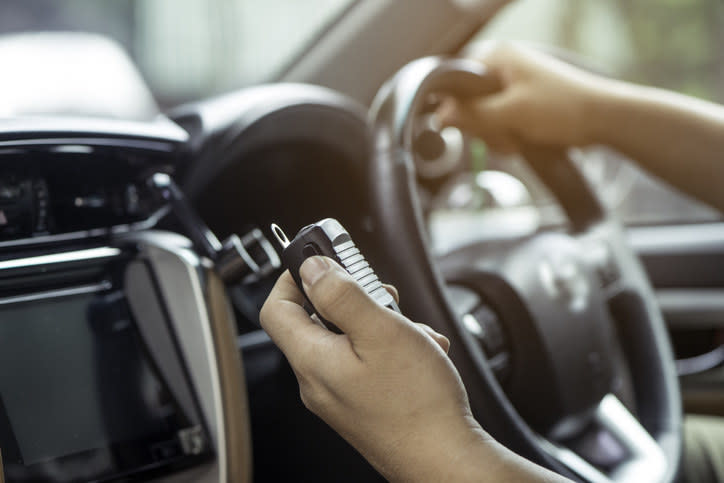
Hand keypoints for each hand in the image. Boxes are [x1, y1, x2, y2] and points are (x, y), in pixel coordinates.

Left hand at [259, 256, 487, 480]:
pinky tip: (419, 352)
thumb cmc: (417, 403)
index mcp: (312, 361)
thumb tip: (312, 268)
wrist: (444, 459)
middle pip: (316, 321)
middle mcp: (318, 382)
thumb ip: (341, 295)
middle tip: (382, 294)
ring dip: (379, 324)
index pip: (276, 309)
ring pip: (347, 341)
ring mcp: (339, 397)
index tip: (321, 263)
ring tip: (411, 331)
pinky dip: (389, 349)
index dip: (293, 278)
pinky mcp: (360, 406)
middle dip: (352, 299)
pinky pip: (364, 363)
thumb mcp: (380, 331)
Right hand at [440, 42, 609, 152]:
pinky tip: (521, 142)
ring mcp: (511, 86)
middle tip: (505, 134)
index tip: (466, 126)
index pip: (456, 81)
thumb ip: (474, 115)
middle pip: (467, 103)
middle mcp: (502, 67)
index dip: (457, 107)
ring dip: (496, 135)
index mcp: (498, 57)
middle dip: (483, 126)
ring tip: (518, 139)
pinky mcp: (519, 104)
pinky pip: (497, 123)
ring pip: (481, 118)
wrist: (604, 119)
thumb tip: (440, 116)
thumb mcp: (513, 113)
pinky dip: (506, 137)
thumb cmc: (563, 108)